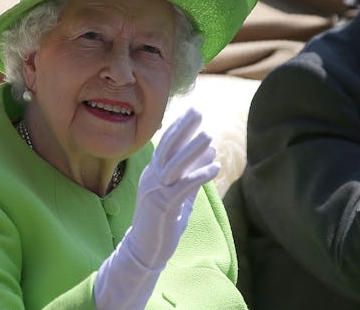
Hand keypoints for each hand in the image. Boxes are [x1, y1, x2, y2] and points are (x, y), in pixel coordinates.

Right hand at [95, 108, 219, 308]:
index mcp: (153, 173)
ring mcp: (156, 191)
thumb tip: (209, 151)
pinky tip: (215, 167)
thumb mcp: (179, 193)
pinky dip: (199, 175)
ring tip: (209, 136)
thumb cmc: (163, 220)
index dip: (179, 126)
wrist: (145, 249)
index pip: (166, 144)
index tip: (192, 111)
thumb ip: (192, 172)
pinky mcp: (163, 206)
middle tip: (198, 111)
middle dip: (183, 128)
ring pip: (174, 165)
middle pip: (167, 148)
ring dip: (192, 149)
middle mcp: (152, 178)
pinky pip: (183, 187)